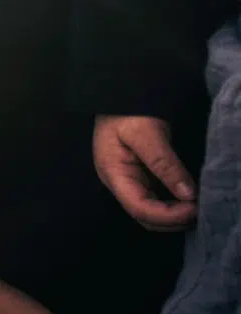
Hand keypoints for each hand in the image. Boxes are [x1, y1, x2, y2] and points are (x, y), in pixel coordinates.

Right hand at [92, 114, 196, 229]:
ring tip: (199, 206)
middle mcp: (119, 183)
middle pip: (144, 217)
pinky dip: (174, 206)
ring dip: (175, 216)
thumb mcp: (146, 133)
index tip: (195, 208)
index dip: (168, 215)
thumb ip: (165, 164)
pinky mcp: (140, 177)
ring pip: (151, 213)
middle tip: (201, 210)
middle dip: (173, 220)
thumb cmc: (128, 111)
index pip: (139, 208)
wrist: (120, 93)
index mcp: (113, 173)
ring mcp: (129, 181)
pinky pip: (157, 200)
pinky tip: (190, 200)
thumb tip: (188, 195)